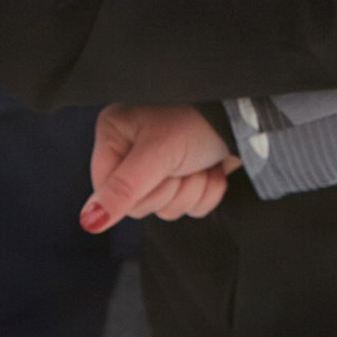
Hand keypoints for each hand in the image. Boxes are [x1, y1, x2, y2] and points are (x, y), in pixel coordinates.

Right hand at [83, 103, 239, 231]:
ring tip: (200, 160)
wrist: (248, 115)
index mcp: (115, 133)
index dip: (136, 191)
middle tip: (182, 162)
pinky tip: (213, 167)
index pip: (106, 191)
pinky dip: (207, 191)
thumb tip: (88, 221)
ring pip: (167, 208)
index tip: (156, 171)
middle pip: (139, 204)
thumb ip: (124, 189)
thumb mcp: (158, 152)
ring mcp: (163, 164)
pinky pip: (190, 207)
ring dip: (192, 189)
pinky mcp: (190, 175)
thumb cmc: (200, 116)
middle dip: (171, 188)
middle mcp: (134, 148)